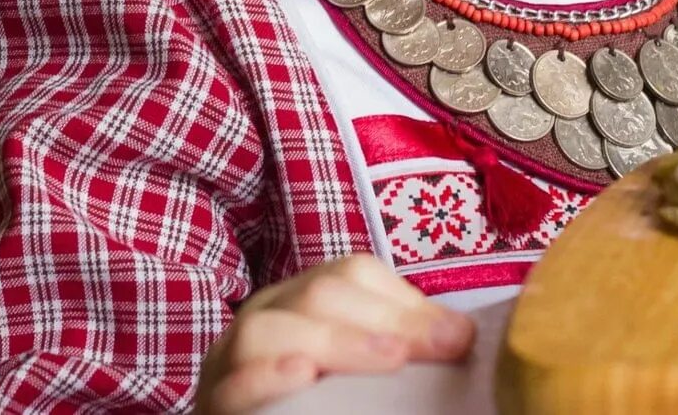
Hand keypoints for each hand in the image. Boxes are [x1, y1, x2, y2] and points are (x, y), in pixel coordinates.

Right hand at [194, 252, 475, 414]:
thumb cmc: (316, 403)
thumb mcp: (359, 370)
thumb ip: (400, 346)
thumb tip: (463, 336)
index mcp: (302, 301)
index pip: (351, 275)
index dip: (406, 302)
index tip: (459, 341)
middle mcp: (264, 318)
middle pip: (315, 295)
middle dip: (380, 320)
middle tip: (436, 352)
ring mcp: (228, 361)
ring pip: (266, 328)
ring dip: (334, 342)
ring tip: (389, 360)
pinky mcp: (214, 404)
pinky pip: (231, 384)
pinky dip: (267, 377)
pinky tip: (302, 376)